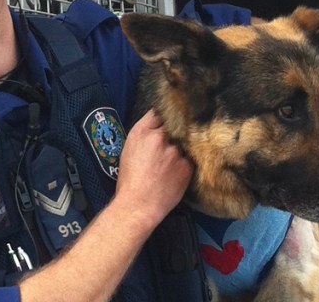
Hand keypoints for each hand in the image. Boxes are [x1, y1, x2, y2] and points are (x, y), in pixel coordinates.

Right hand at [115, 111, 192, 229]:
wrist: (138, 206)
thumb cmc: (130, 180)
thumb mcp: (129, 149)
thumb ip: (144, 132)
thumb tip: (157, 121)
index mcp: (142, 132)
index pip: (159, 113)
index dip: (163, 118)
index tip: (166, 121)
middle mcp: (160, 138)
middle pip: (174, 126)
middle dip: (172, 133)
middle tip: (166, 148)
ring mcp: (176, 151)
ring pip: (183, 143)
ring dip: (179, 149)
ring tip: (167, 165)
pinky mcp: (187, 165)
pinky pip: (189, 158)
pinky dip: (183, 164)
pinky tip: (173, 174)